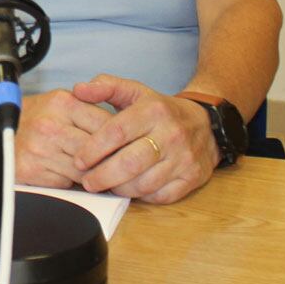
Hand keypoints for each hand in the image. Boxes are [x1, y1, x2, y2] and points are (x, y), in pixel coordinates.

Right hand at [3, 89, 113, 187]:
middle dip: (109, 162)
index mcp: (63, 102)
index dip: (120, 141)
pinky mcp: (31, 171)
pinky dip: (71, 183)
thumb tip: (121, 136)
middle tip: (119, 169)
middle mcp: (51, 124)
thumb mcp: (59, 103)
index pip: (106, 125)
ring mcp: (40, 149)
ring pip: (84, 172)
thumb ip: (87, 112)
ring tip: (96, 175)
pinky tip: (68, 176)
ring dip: (92, 176)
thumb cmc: (32, 116)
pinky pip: (65, 183)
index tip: (129, 150)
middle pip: (96, 151)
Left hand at [70, 75, 218, 203]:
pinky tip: (130, 190)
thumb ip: (106, 87)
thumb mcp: (135, 91)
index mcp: (153, 110)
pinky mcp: (193, 177)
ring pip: (145, 183)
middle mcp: (171, 134)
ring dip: (120, 189)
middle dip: (103, 176)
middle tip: (87, 182)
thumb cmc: (160, 110)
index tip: (79, 160)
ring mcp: (184, 158)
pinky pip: (162, 196)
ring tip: (106, 186)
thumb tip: (78, 90)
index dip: (93, 149)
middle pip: (130, 163)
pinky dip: (142, 196)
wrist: (206, 124)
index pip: (117, 132)